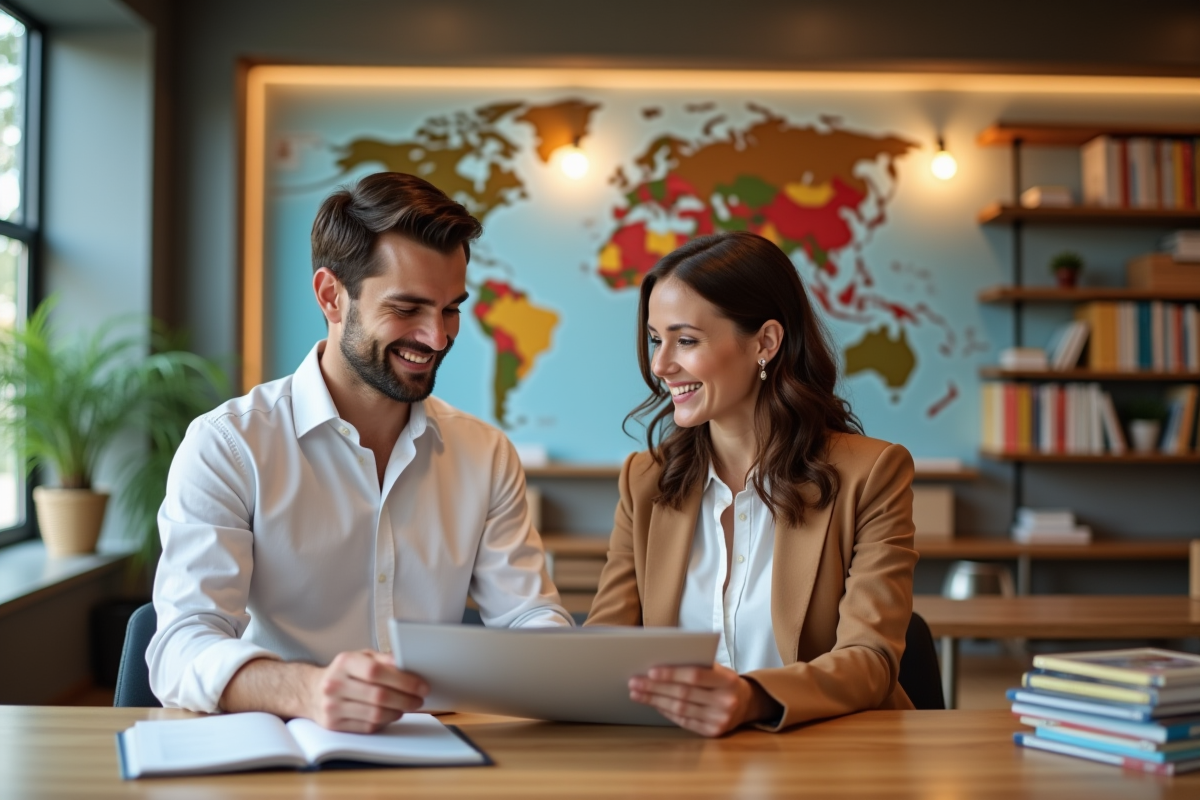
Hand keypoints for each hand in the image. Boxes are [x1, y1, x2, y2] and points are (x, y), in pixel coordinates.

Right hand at [307, 650, 429, 732]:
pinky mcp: (333, 725)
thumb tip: (407, 663)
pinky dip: (385, 722)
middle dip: (406, 699)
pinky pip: (367, 727)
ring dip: (398, 712)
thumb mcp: (360, 657)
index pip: (376, 671)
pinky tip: (391, 714)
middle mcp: (335, 684)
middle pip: (379, 696)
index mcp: (344, 662)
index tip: (421, 685)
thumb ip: (383, 659)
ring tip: (408, 706)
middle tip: (419, 699)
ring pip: (375, 714)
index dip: (403, 680)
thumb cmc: (343, 672)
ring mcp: (332, 707)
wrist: (311, 691)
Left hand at [628, 663, 778, 736]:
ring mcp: (720, 719)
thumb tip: (659, 666)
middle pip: (683, 694)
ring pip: (680, 709)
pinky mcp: (713, 732)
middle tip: (634, 682)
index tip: (649, 671)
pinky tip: (653, 704)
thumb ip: (696, 666)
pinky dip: (666, 712)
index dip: (671, 674)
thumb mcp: (718, 669)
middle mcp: (726, 701)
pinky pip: (684, 721)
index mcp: (727, 680)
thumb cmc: (724, 681)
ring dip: (655, 701)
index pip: (695, 675)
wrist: (746, 703)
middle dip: (655, 688)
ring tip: (637, 693)